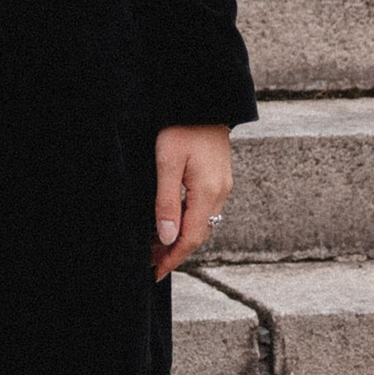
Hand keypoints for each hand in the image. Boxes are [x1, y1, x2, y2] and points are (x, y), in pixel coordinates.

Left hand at [152, 125, 232, 278]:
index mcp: (208, 193)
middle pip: (198, 234)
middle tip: (151, 264)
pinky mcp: (218, 178)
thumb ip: (167, 201)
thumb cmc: (182, 127)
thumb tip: (166, 237)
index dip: (173, 258)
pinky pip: (204, 209)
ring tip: (156, 247)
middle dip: (174, 251)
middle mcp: (220, 193)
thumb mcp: (167, 163)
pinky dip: (187, 222)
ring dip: (180, 237)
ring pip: (201, 223)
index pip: (191, 238)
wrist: (205, 101)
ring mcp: (222, 186)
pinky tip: (172, 221)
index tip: (156, 273)